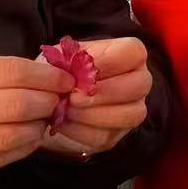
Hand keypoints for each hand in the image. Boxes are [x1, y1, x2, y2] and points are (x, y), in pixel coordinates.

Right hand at [0, 54, 71, 188]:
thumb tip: (34, 74)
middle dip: (49, 102)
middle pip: (16, 105)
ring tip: (46, 120)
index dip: (46, 75)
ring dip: (38, 128)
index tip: (65, 78)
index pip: (9, 71)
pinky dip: (19, 150)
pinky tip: (27, 141)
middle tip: (62, 100)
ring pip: (10, 137)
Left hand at [40, 37, 152, 157]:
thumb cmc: (59, 73)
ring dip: (92, 114)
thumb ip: (68, 60)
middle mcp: (138, 81)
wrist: (47, 101)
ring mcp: (131, 110)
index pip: (133, 52)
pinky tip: (63, 122)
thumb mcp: (60, 58)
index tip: (82, 69)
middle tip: (74, 96)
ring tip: (66, 110)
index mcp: (128, 55)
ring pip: (130, 114)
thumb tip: (74, 75)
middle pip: (140, 85)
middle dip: (104, 92)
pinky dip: (80, 131)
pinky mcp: (115, 135)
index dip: (110, 61)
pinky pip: (106, 136)